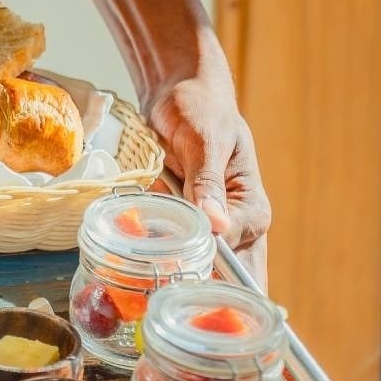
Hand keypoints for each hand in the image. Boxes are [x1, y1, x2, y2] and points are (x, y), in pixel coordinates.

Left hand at [146, 76, 271, 287]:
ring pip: (188, 267)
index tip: (168, 269)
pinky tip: (129, 243)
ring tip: (137, 261)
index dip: (200, 269)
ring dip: (161, 265)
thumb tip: (216, 224)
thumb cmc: (201, 109)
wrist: (178, 94)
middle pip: (220, 279)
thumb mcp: (206, 139)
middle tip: (153, 286)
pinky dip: (146, 246)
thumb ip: (208, 181)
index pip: (229, 257)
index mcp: (250, 211)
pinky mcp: (179, 222)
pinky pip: (163, 246)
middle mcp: (233, 228)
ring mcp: (205, 229)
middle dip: (188, 285)